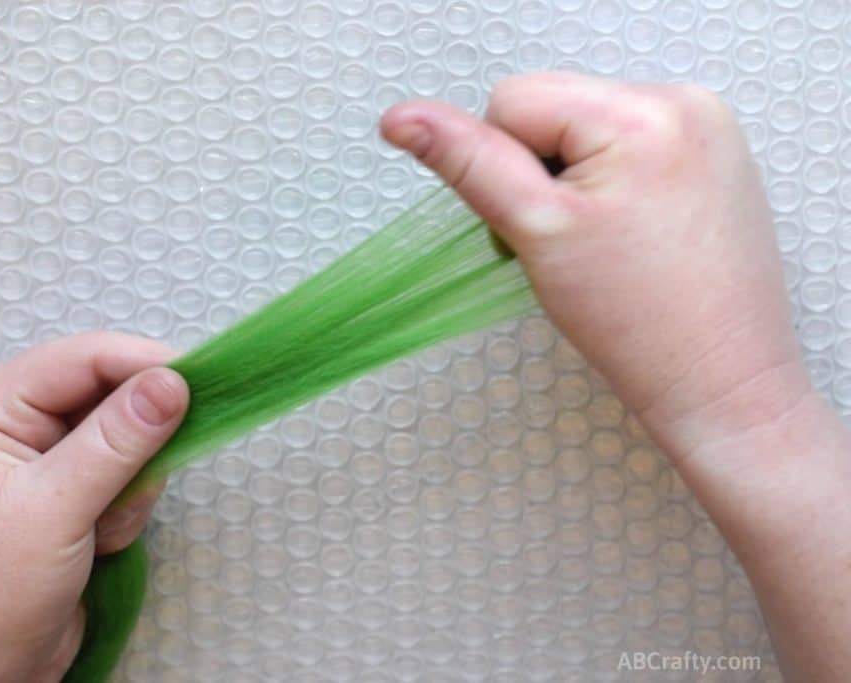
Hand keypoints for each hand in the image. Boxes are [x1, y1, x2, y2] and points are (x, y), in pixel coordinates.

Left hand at [0, 332, 187, 681]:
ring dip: (131, 483)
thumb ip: (117, 441)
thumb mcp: (55, 509)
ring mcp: (47, 457)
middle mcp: (17, 421)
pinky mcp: (73, 490)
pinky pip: (129, 472)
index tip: (201, 381)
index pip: (82, 358)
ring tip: (99, 527)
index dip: (143, 364)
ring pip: (128, 435)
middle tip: (139, 478)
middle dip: (135, 440)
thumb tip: (174, 381)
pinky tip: (99, 540)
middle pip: (109, 392)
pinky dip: (128, 506)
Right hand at [382, 71, 808, 463]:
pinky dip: (607, 185)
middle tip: (570, 239)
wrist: (719, 381)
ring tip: (602, 241)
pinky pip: (624, 145)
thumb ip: (466, 161)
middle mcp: (684, 101)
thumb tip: (404, 118)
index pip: (512, 99)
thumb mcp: (535, 231)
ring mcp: (705, 125)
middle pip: (550, 108)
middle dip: (538, 173)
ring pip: (582, 129)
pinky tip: (627, 233)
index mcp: (642, 111)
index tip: (541, 225)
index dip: (500, 167)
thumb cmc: (640, 324)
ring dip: (571, 181)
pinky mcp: (711, 154)